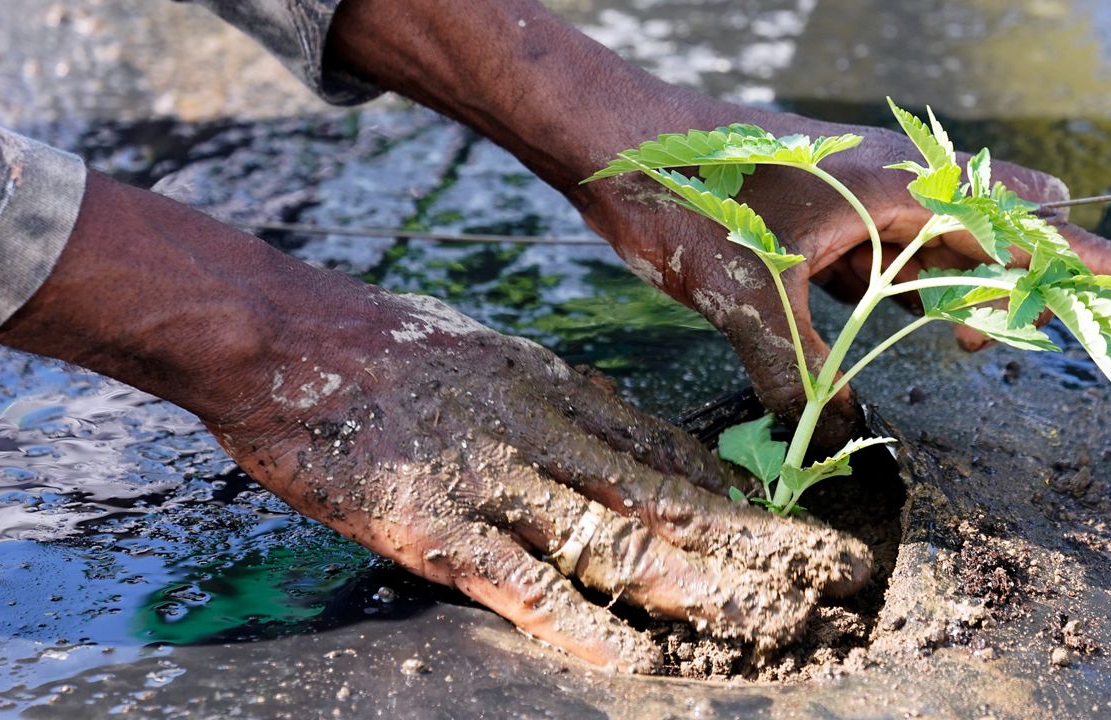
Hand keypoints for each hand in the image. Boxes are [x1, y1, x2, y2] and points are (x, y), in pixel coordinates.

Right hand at [0, 173, 870, 672]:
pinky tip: (640, 658)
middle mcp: (542, 429)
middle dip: (755, 541)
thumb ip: (542, 397)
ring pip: (617, 539)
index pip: (668, 451)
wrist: (279, 334)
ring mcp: (492, 477)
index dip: (740, 496)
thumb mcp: (481, 353)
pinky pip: (525, 584)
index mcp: (553, 387)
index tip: (796, 529)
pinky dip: (587, 626)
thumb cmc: (372, 345)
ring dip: (699, 586)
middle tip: (831, 576)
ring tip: (771, 623)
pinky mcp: (434, 524)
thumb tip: (598, 429)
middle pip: (666, 496)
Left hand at [324, 0, 1110, 446]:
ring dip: (967, 291)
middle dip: (1033, 279)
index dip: (1093, 260)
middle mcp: (890, 182)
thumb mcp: (745, 294)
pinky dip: (908, 290)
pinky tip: (906, 323)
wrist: (614, 137)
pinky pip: (888, 251)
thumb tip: (835, 440)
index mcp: (898, 187)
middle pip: (998, 227)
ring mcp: (857, 192)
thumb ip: (797, 373)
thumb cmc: (685, 193)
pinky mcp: (821, 208)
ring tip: (973, 344)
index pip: (1020, 227)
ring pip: (942, 243)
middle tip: (1020, 338)